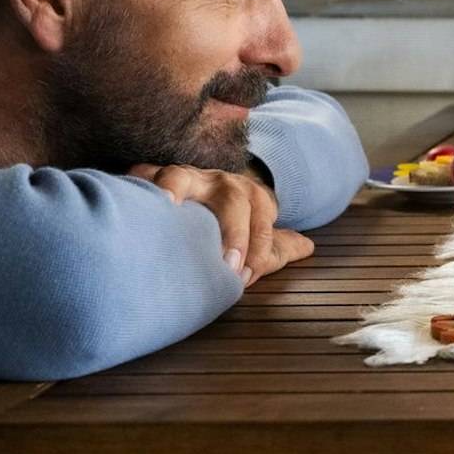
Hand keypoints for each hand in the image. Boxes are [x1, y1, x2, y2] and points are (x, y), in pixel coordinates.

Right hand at [128, 164, 312, 285]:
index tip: (246, 278)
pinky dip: (145, 186)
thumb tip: (308, 247)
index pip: (263, 219)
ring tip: (171, 208)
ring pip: (183, 178)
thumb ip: (276, 246)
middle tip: (229, 266)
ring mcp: (185, 177)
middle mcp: (220, 183)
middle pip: (233, 200)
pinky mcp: (151, 175)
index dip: (258, 249)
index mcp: (250, 196)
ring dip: (177, 191)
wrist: (193, 197)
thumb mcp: (253, 234)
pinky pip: (146, 176)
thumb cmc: (225, 228)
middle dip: (234, 232)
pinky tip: (147, 201)